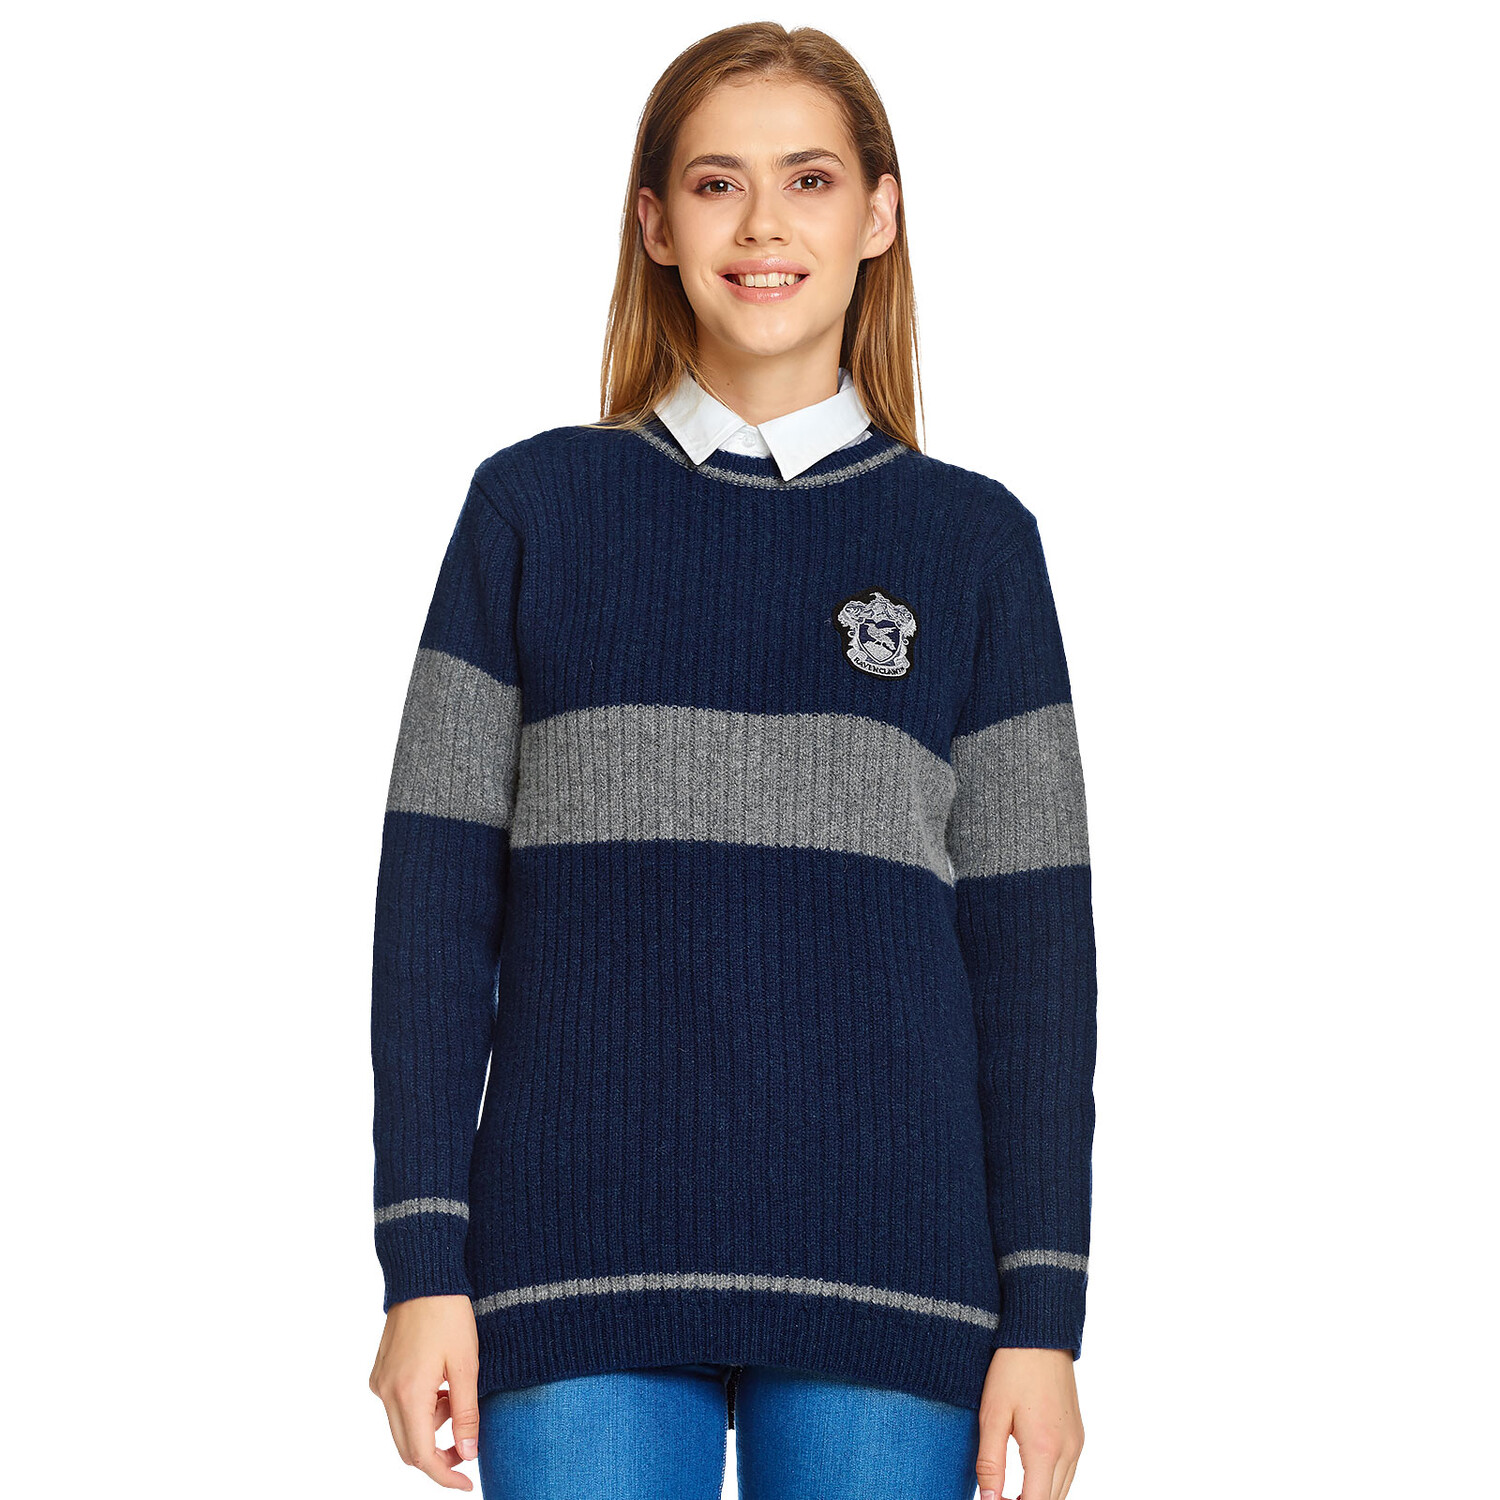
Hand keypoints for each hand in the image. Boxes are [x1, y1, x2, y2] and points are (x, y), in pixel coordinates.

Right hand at [368, 1294, 481, 1489]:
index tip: (466, 1483)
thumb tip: (469, 1453)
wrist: (424, 1277)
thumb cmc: (450, 1315)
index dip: (445, 1474)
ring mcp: (380, 1383)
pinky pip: (398, 1407)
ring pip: (403, 1428)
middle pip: (408, 1449)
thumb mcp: (467, 1365)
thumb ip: (466, 1413)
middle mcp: (386, 1393)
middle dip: (438, 1455)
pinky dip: (420, 1408)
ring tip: (456, 1395)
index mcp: (409, 1393)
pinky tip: (440, 1383)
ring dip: (431, 1426)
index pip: (422, 1456)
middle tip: (468, 1445)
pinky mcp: (380, 1373)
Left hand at [975, 1348, 1083, 1499]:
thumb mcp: (992, 1415)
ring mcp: (1077, 1444)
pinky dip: (1050, 1484)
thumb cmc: (1011, 1370)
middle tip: (998, 1497)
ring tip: (1010, 1494)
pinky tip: (1029, 1477)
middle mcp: (1068, 1451)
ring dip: (1039, 1497)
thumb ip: (990, 1462)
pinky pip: (1068, 1473)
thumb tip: (989, 1499)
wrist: (1040, 1336)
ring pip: (1062, 1491)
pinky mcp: (1078, 1435)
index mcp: (1044, 1449)